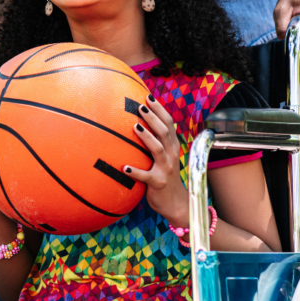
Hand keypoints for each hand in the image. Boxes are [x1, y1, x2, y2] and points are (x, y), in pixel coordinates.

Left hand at [122, 96, 188, 225]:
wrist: (176, 203)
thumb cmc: (164, 177)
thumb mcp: (164, 158)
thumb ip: (156, 143)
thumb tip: (138, 126)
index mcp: (172, 147)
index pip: (169, 124)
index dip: (160, 110)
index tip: (148, 97)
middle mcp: (172, 155)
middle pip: (165, 132)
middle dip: (153, 118)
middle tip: (140, 107)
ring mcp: (166, 169)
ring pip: (158, 149)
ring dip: (146, 137)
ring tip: (135, 127)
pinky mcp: (158, 183)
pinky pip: (145, 177)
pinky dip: (135, 172)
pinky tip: (123, 167)